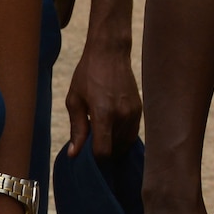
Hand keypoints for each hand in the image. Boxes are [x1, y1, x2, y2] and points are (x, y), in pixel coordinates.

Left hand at [65, 31, 141, 159]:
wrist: (110, 54)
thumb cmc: (87, 75)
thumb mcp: (74, 100)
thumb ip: (77, 129)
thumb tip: (73, 154)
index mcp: (104, 114)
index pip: (104, 151)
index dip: (95, 160)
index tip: (86, 158)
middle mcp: (123, 116)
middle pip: (116, 150)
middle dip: (103, 153)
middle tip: (90, 147)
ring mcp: (134, 113)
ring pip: (126, 143)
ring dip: (113, 146)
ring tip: (99, 137)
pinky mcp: (140, 110)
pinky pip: (132, 133)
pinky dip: (122, 137)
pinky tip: (110, 130)